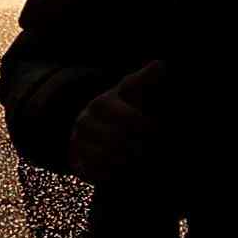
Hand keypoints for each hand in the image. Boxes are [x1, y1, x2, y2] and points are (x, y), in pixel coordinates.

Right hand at [65, 60, 175, 184]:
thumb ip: (145, 78)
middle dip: (136, 146)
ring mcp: (78, 142)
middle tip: (146, 148)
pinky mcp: (76, 161)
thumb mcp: (129, 90)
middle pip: (117, 140)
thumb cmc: (117, 106)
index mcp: (101, 104)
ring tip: (136, 158)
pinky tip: (120, 168)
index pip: (129, 118)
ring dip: (125, 160)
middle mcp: (85, 122)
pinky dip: (110, 173)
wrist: (88, 125)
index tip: (157, 128)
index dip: (147, 126)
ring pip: (105, 158)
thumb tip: (161, 64)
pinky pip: (94, 172)